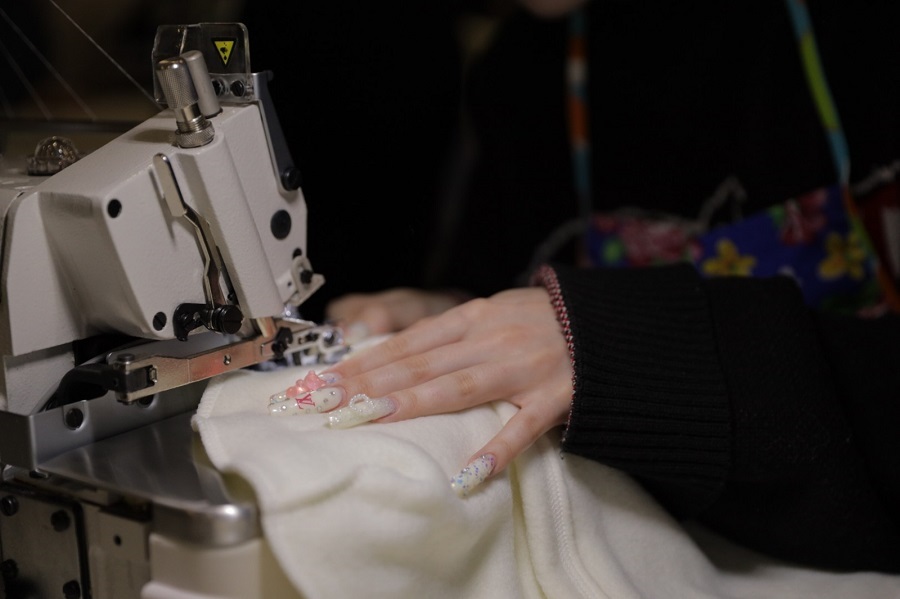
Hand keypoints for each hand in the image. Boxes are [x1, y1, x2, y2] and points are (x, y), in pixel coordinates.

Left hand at [323, 287, 573, 493]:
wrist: (605, 324)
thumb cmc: (540, 321)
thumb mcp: (492, 312)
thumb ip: (449, 333)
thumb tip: (395, 352)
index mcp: (474, 317)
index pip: (407, 342)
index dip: (363, 361)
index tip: (322, 380)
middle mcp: (491, 339)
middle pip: (420, 363)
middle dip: (367, 383)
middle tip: (321, 402)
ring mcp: (521, 369)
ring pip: (458, 387)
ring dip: (411, 402)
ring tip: (367, 418)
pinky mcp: (553, 397)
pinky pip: (521, 428)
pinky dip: (495, 450)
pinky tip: (468, 475)